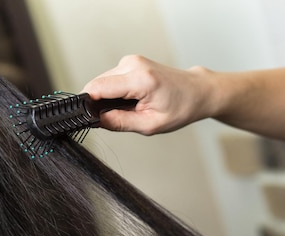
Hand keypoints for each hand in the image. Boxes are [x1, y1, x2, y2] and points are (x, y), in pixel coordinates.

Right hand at [82, 55, 215, 134]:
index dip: (88, 105)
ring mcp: (130, 61)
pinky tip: (131, 101)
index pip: (97, 88)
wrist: (196, 91)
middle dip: (99, 104)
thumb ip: (120, 122)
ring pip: (101, 83)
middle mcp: (132, 64)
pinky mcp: (129, 62)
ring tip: (130, 109)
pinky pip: (110, 80)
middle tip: (118, 118)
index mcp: (140, 79)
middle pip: (96, 85)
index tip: (90, 119)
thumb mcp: (150, 124)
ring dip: (107, 99)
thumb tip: (95, 120)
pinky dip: (114, 93)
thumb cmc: (180, 108)